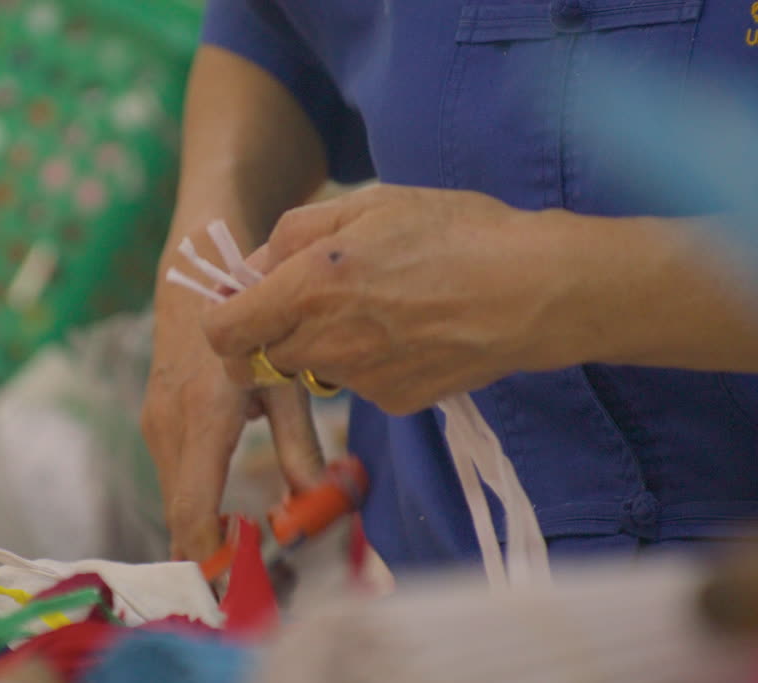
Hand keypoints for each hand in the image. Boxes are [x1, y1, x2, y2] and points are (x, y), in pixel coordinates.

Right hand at [143, 224, 324, 563]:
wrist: (196, 270)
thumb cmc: (251, 320)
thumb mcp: (285, 380)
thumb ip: (301, 447)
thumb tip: (323, 502)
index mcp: (202, 418)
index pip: (193, 511)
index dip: (212, 557)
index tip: (238, 587)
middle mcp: (168, 427)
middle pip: (178, 515)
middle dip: (210, 554)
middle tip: (253, 584)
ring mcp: (155, 424)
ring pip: (174, 498)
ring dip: (203, 530)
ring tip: (247, 555)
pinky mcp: (155, 421)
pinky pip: (174, 478)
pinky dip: (196, 504)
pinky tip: (229, 517)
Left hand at [201, 185, 603, 414]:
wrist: (535, 290)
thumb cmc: (455, 232)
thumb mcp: (368, 204)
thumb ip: (294, 234)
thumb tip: (255, 268)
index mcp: (309, 287)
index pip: (222, 333)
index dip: (224, 319)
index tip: (244, 304)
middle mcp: (326, 343)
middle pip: (262, 357)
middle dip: (273, 333)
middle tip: (316, 297)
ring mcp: (359, 380)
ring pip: (311, 371)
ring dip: (323, 346)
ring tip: (378, 306)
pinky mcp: (393, 403)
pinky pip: (357, 386)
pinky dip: (368, 363)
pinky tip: (410, 331)